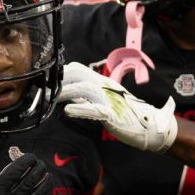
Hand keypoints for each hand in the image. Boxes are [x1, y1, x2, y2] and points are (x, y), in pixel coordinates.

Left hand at [57, 62, 176, 152]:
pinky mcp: (113, 114)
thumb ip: (87, 98)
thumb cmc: (126, 114)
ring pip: (84, 88)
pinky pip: (95, 109)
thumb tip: (68, 97)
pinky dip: (80, 109)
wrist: (150, 125)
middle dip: (60, 78)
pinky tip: (68, 112)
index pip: (78, 69)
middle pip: (79, 73)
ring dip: (65, 92)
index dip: (61, 72)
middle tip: (44, 88)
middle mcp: (105, 86)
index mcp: (102, 82)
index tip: (46, 80)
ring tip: (51, 98)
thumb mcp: (104, 101)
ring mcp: (109, 99)